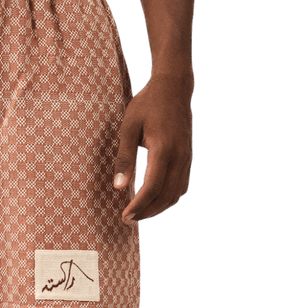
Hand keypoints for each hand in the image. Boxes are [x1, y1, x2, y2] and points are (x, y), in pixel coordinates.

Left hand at [115, 73, 193, 226]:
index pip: (152, 188)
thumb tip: (119, 187)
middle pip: (166, 196)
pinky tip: (153, 201)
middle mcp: (180, 157)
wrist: (173, 88)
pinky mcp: (187, 158)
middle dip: (147, 212)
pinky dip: (168, 198)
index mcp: (164, 150)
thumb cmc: (147, 105)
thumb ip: (125, 159)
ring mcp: (187, 159)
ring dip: (158, 208)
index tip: (125, 217)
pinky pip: (180, 186)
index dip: (139, 206)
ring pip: (176, 194)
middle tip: (128, 220)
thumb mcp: (129, 128)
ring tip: (139, 214)